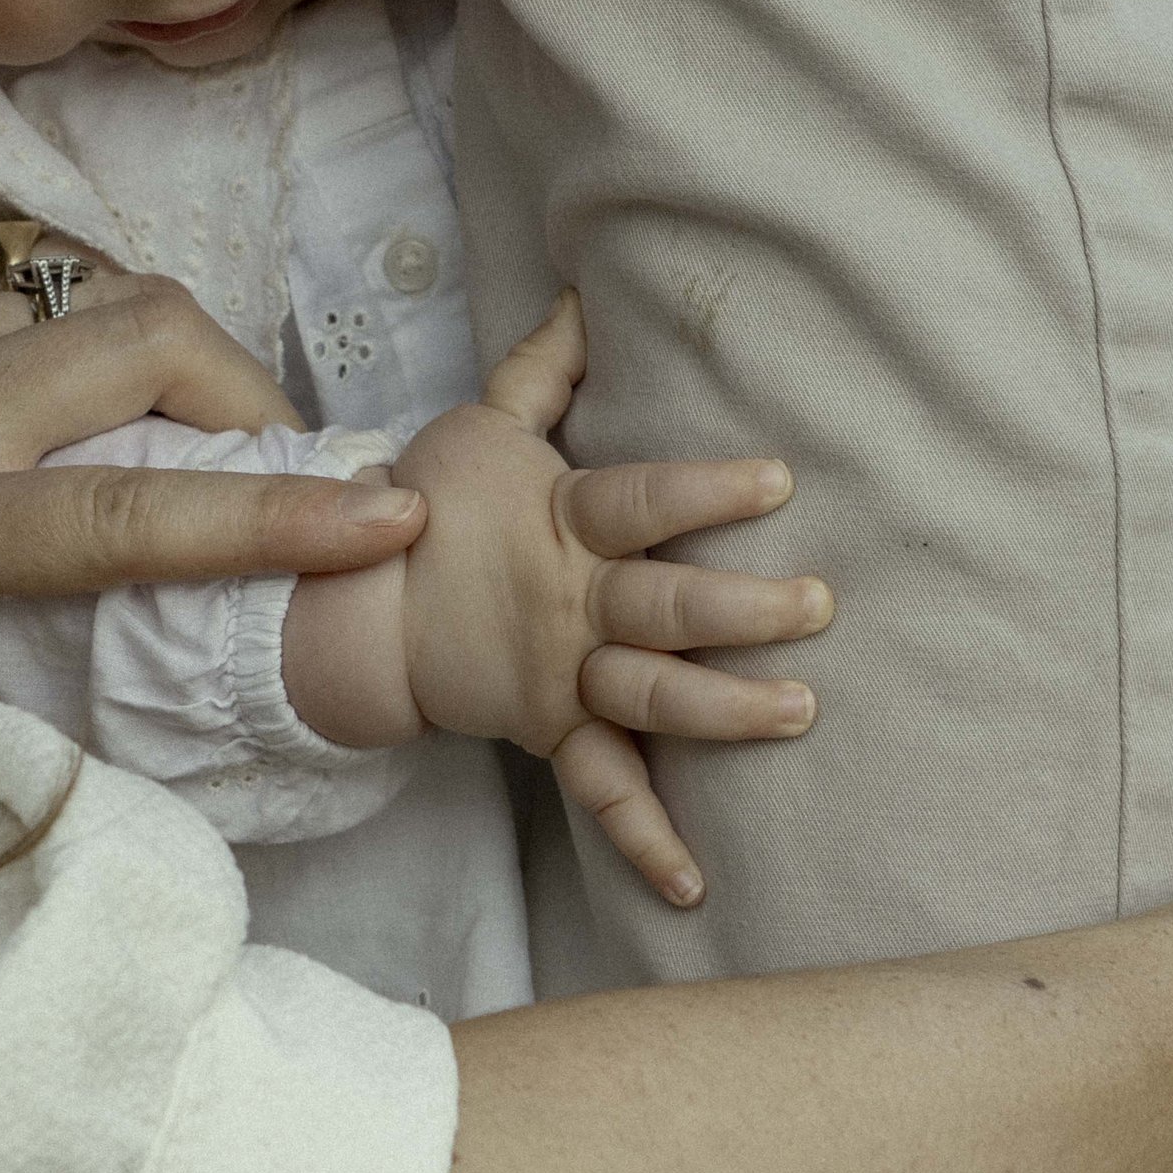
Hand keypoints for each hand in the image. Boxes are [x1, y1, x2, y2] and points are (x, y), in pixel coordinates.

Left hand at [0, 246, 421, 652]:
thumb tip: (107, 721)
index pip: (135, 513)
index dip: (272, 519)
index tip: (387, 516)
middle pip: (151, 339)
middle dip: (251, 390)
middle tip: (283, 457)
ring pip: (104, 283)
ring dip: (178, 346)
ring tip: (197, 414)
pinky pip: (33, 262)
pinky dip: (91, 306)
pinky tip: (93, 364)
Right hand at [283, 293, 829, 904]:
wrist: (355, 603)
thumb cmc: (433, 502)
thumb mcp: (483, 422)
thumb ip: (545, 367)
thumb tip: (589, 289)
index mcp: (561, 521)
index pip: (641, 500)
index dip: (704, 492)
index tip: (777, 480)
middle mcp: (569, 602)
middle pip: (661, 607)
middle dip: (740, 609)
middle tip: (817, 606)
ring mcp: (562, 674)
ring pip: (648, 694)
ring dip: (723, 710)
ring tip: (800, 711)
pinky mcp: (550, 731)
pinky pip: (600, 790)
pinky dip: (643, 838)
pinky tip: (695, 883)